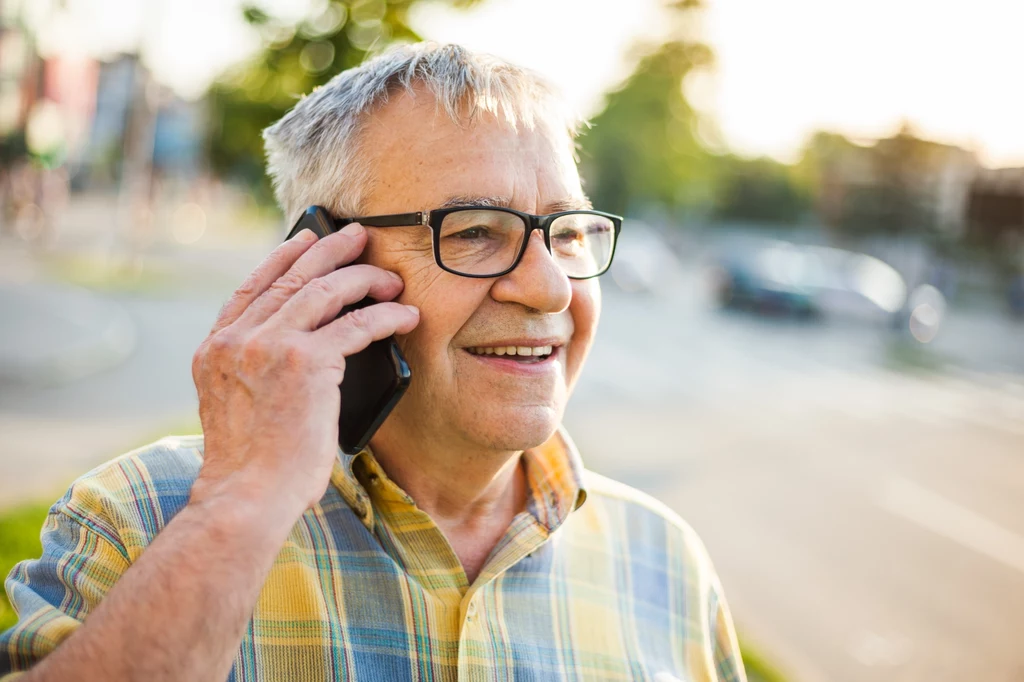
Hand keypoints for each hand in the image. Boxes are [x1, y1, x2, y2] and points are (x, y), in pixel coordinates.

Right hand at [189, 223, 418, 514]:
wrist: (245, 499)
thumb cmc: (250, 468)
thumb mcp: (235, 407)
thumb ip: (252, 371)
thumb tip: (297, 346)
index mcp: (216, 348)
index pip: (252, 286)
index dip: (283, 256)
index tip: (307, 237)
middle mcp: (237, 340)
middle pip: (292, 276)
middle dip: (330, 250)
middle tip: (358, 236)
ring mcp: (269, 347)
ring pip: (325, 290)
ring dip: (364, 278)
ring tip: (392, 278)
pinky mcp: (306, 363)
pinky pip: (356, 324)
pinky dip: (385, 316)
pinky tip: (405, 315)